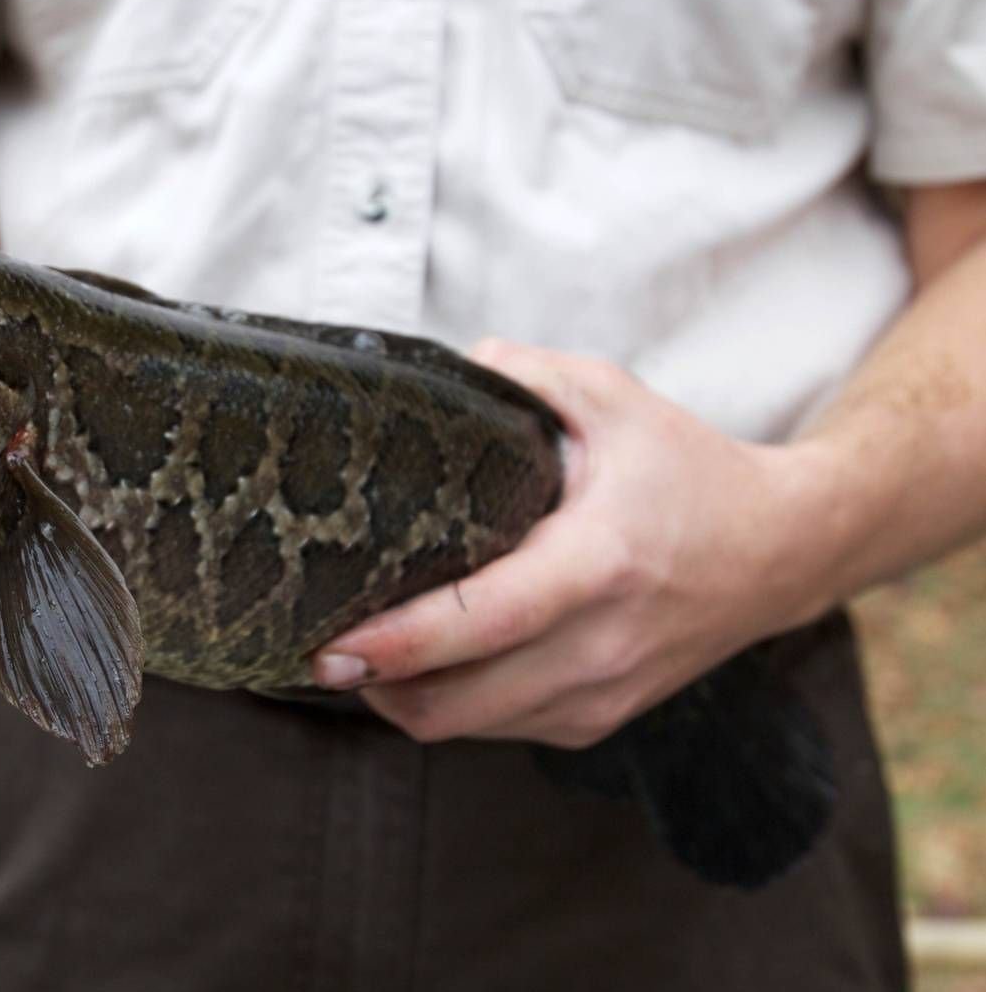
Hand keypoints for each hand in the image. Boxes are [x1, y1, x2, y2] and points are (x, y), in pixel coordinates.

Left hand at [311, 339, 835, 748]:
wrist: (782, 550)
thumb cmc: (688, 471)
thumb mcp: (613, 397)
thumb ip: (523, 375)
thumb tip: (443, 369)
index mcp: (600, 564)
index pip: (483, 622)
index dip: (398, 643)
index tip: (330, 646)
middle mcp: (600, 646)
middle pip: (453, 703)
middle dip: (372, 684)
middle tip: (316, 645)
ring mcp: (600, 695)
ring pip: (465, 727)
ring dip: (403, 698)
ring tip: (362, 650)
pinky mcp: (595, 722)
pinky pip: (495, 729)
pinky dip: (449, 704)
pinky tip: (428, 660)